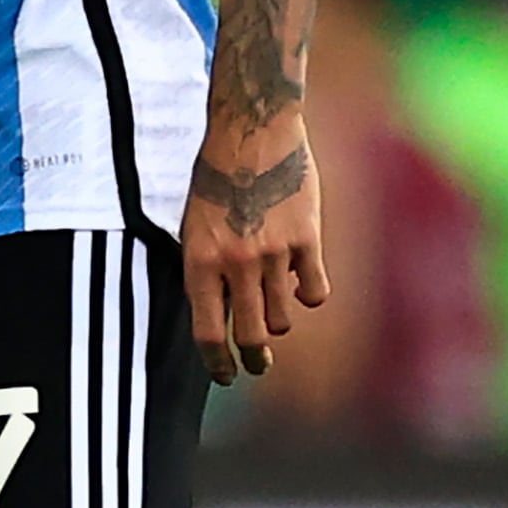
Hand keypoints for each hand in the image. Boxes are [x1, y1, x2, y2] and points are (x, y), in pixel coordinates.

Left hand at [181, 121, 329, 383]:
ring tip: (273, 312)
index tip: (224, 375)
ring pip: (282, 317)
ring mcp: (272, 254)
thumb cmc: (215, 177)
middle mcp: (234, 263)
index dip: (217, 361)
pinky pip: (314, 292)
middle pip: (249, 335)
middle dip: (253, 359)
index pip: (208, 330)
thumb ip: (206, 266)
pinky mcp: (306, 241)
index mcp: (198, 259)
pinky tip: (300, 285)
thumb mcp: (194, 223)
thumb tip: (217, 311)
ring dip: (278, 321)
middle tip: (257, 365)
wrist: (251, 133)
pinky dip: (308, 295)